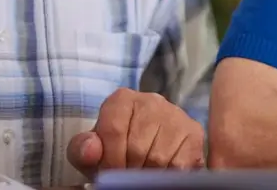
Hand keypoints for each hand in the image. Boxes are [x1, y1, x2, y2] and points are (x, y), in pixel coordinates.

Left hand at [66, 88, 204, 178]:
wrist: (142, 148)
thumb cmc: (114, 149)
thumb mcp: (92, 150)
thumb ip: (82, 149)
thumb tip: (91, 151)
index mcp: (122, 100)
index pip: (113, 131)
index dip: (110, 160)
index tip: (110, 173)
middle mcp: (151, 101)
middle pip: (137, 147)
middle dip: (129, 169)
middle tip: (128, 173)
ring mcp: (176, 115)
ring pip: (159, 158)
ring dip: (148, 174)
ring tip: (143, 171)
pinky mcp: (194, 133)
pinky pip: (180, 164)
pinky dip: (167, 175)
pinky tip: (161, 171)